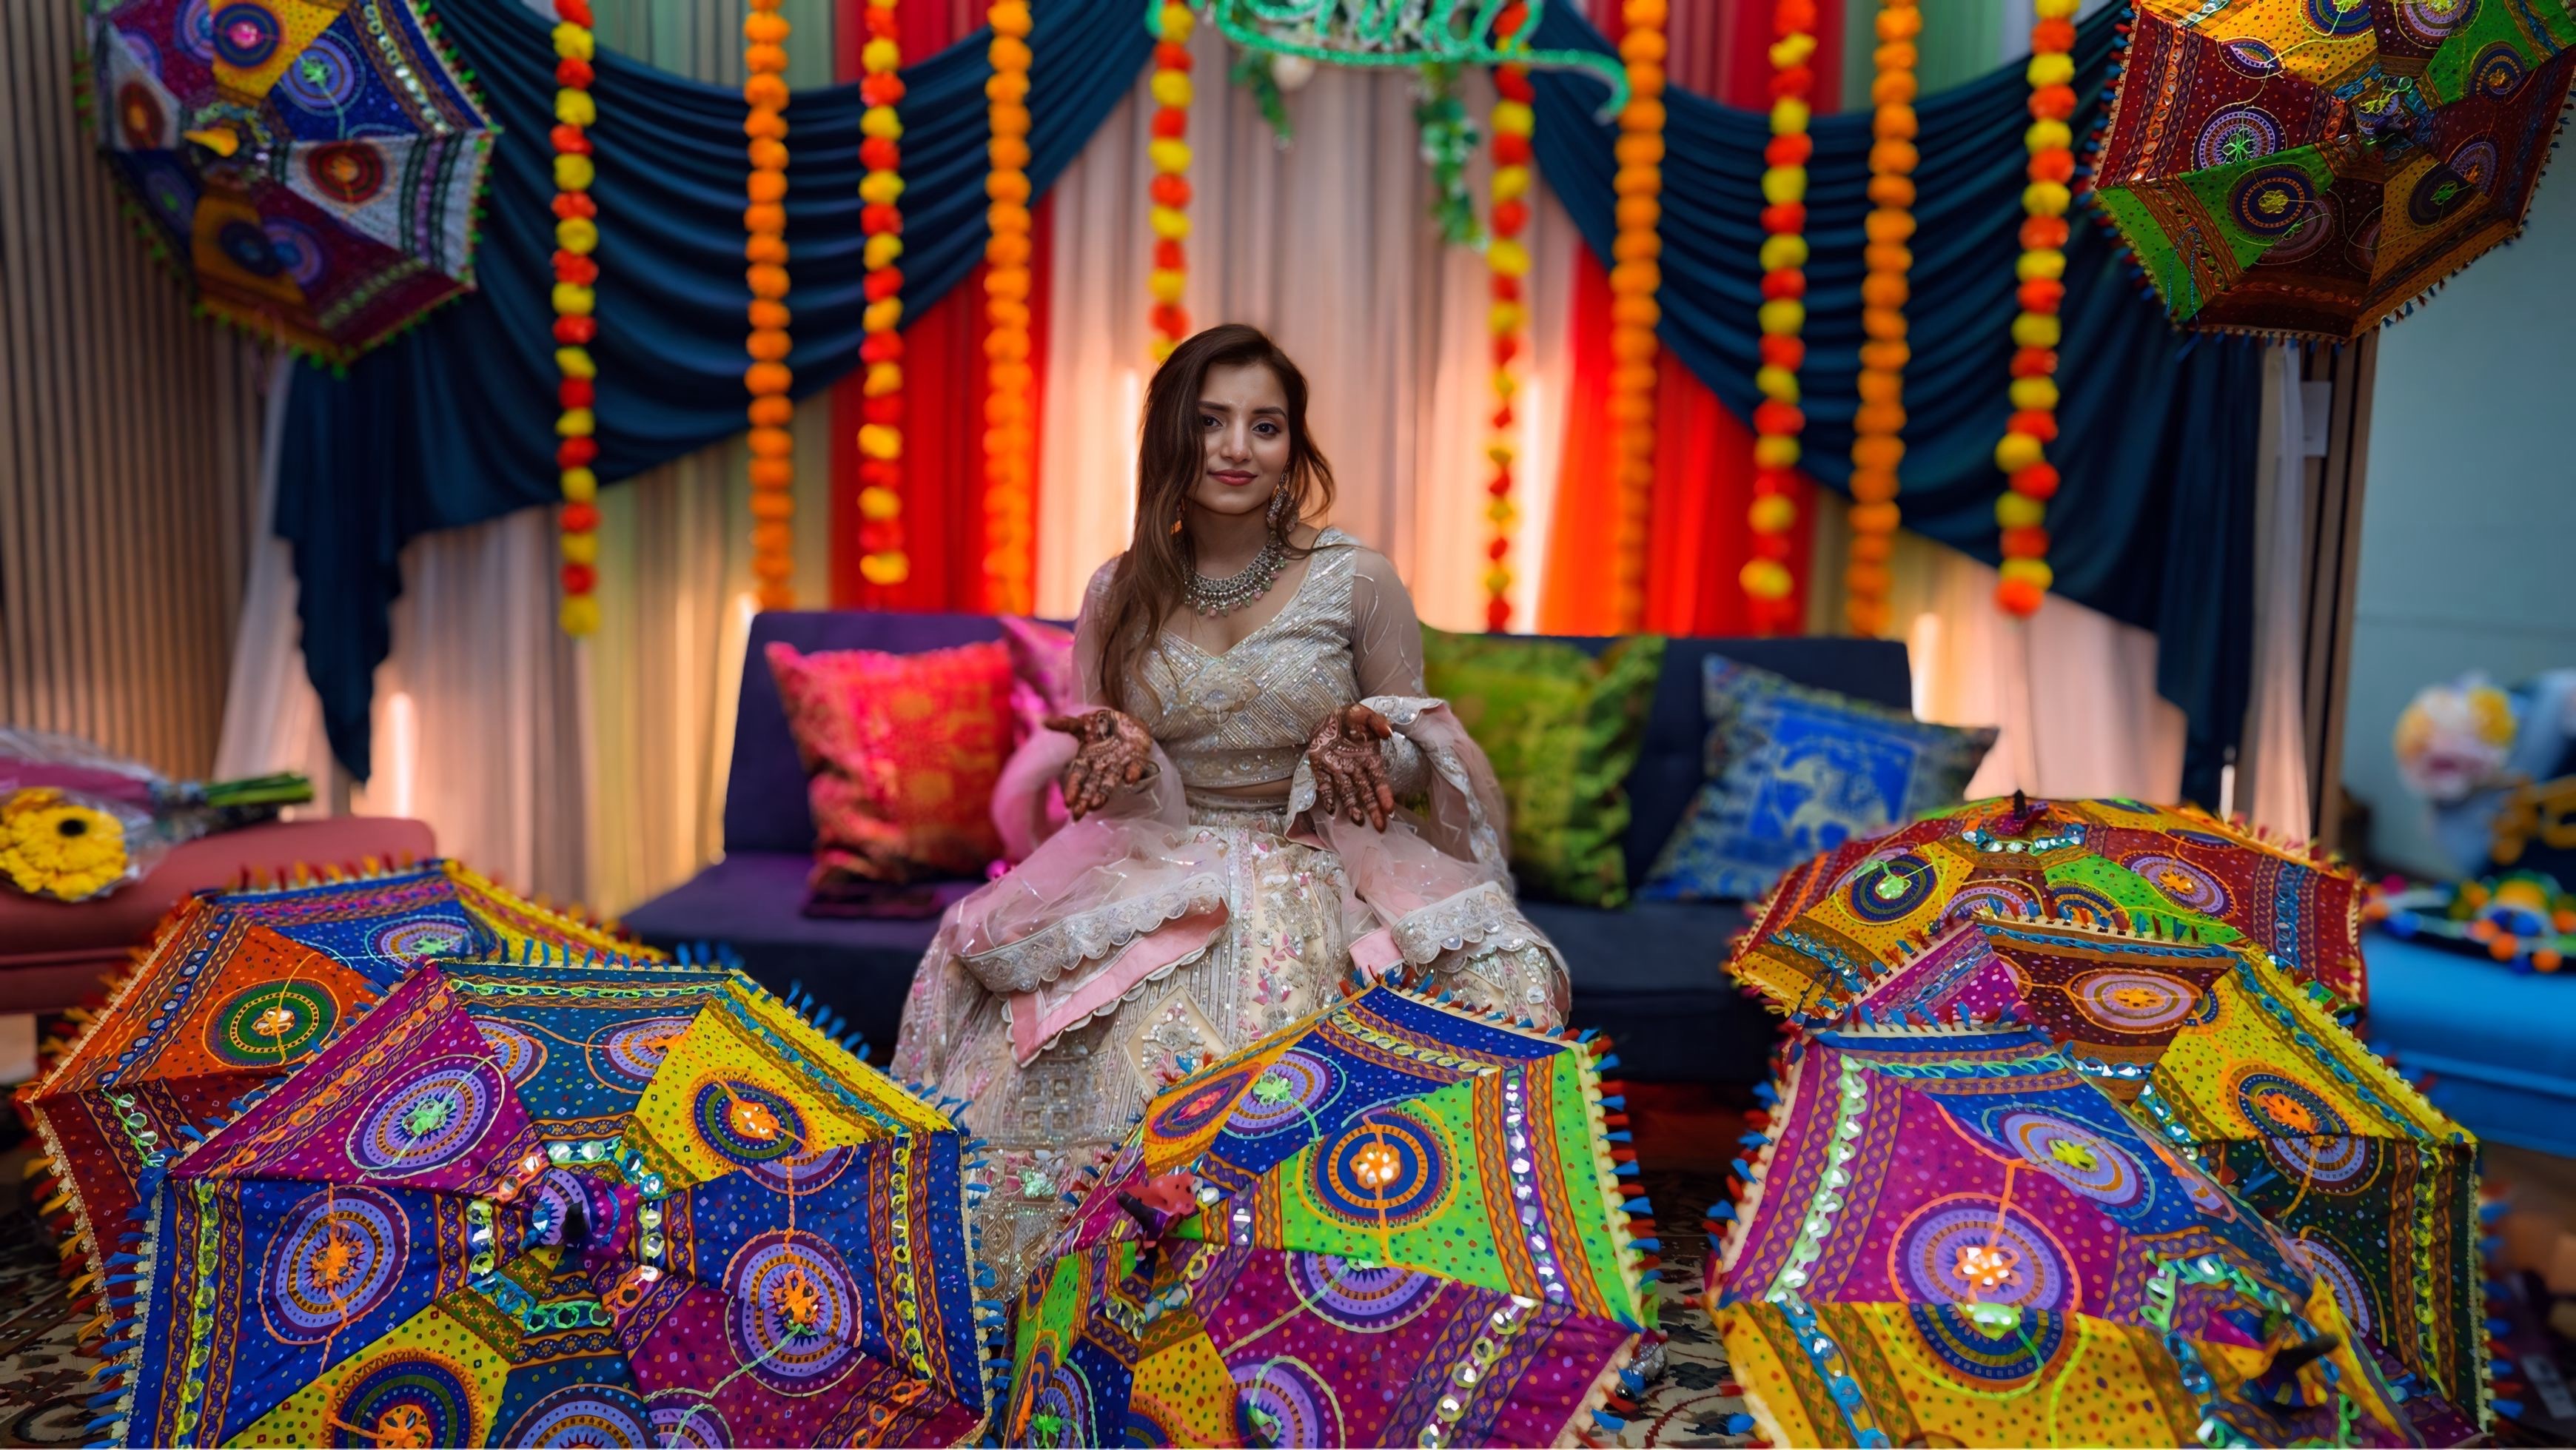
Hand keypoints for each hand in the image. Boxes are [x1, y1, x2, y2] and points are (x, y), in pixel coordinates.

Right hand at [1046, 709, 1156, 819]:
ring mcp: (1119, 764)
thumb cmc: (1100, 725)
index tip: (1068, 802)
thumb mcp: (1080, 723)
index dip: (1073, 789)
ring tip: (1097, 804)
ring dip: (1104, 793)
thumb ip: (1064, 725)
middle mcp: (1101, 767)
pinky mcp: (1136, 758)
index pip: (1077, 778)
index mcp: (1086, 760)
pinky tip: (1130, 779)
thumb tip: (1043, 722)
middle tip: (1078, 815)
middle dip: (1085, 800)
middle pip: (1092, 786)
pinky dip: (1133, 772)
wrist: (1126, 721)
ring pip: (1110, 782)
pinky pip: (1136, 767)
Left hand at [1307, 704, 1396, 830]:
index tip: (1390, 808)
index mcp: (1369, 759)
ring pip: (1347, 792)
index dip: (1384, 794)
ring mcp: (1338, 771)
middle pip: (1366, 792)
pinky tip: (1331, 809)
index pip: (1379, 780)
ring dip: (1352, 806)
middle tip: (1381, 827)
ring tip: (1358, 820)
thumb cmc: (1352, 718)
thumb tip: (1388, 732)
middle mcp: (1355, 769)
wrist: (1329, 717)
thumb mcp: (1365, 715)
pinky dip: (1327, 797)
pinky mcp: (1321, 769)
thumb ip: (1377, 722)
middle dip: (1373, 809)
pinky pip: (1325, 785)